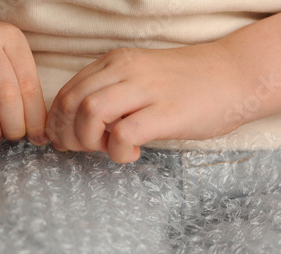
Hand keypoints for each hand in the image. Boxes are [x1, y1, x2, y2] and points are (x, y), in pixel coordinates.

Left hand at [46, 43, 259, 162]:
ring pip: (90, 112)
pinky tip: (131, 153)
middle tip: (81, 149)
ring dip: (88, 140)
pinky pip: (123, 134)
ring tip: (106, 148)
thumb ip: (107, 96)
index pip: (67, 91)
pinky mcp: (166, 112)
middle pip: (71, 102)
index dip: (57, 121)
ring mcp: (146, 89)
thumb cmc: (183, 86)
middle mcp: (125, 71)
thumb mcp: (137, 80)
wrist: (234, 76)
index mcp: (114, 63)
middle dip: (65, 133)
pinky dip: (117, 151)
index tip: (62, 140)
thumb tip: (73, 127)